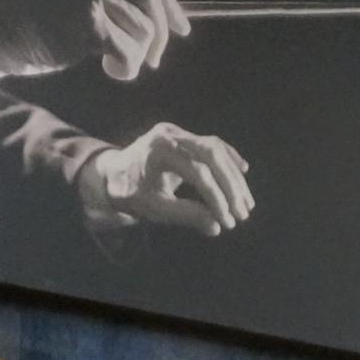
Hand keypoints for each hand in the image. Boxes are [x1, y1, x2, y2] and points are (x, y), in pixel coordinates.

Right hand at [0, 0, 189, 82]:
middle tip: (156, 58)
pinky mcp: (87, 21)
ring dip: (138, 54)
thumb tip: (138, 9)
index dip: (165, 0)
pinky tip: (111, 72)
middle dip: (161, 30)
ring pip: (142, 27)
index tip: (181, 26)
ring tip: (117, 65)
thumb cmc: (15, 11)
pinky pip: (128, 50)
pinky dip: (127, 66)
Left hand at [75, 123, 253, 236]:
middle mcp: (170, 134)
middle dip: (231, 185)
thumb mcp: (153, 209)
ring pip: (216, 148)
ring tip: (246, 202)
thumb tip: (216, 227)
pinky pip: (211, 144)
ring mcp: (177, 131)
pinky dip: (228, 159)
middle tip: (244, 211)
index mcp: (158, 151)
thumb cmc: (130, 194)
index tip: (227, 221)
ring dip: (234, 176)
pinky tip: (243, 172)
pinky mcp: (184, 135)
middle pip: (212, 155)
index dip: (216, 198)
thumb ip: (184, 215)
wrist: (112, 174)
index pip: (197, 173)